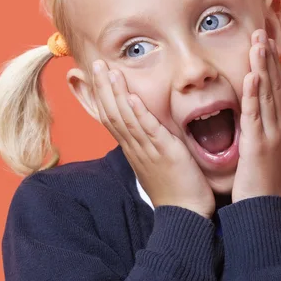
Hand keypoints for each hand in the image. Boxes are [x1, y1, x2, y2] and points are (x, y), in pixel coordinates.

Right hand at [92, 60, 215, 218]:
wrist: (184, 216)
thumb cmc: (174, 191)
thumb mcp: (156, 164)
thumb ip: (150, 145)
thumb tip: (147, 131)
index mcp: (133, 149)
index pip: (111, 118)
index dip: (101, 96)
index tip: (95, 77)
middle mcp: (135, 148)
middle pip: (112, 113)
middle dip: (103, 87)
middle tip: (96, 64)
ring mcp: (147, 150)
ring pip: (125, 118)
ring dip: (116, 93)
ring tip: (109, 71)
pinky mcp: (164, 153)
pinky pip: (147, 130)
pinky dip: (138, 113)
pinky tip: (130, 97)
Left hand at [231, 29, 280, 204]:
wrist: (263, 209)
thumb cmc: (258, 181)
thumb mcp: (261, 150)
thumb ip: (257, 130)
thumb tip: (251, 115)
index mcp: (279, 126)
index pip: (277, 88)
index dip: (271, 64)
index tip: (265, 42)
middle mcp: (279, 126)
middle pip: (275, 84)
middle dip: (267, 57)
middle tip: (261, 31)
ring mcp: (270, 134)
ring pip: (268, 94)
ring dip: (263, 66)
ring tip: (258, 43)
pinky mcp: (258, 144)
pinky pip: (255, 113)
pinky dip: (255, 93)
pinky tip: (253, 75)